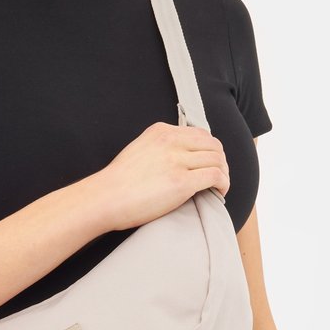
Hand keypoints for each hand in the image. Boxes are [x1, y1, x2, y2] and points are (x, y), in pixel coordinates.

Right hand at [98, 120, 229, 231]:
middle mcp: (171, 141)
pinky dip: (223, 184)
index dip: (210, 149)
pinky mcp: (182, 182)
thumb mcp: (140, 150)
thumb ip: (161, 148)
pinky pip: (216, 176)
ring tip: (220, 186)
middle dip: (221, 161)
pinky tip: (219, 192)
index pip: (200, 133)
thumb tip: (180, 158)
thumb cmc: (118, 182)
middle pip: (213, 145)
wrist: (105, 197)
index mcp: (161, 131)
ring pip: (218, 160)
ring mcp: (177, 161)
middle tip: (219, 176)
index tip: (209, 163)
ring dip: (224, 174)